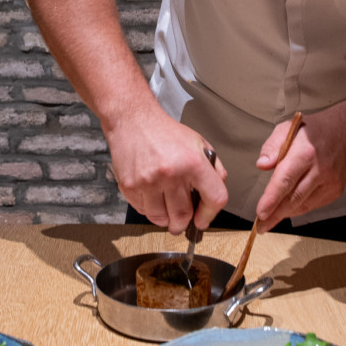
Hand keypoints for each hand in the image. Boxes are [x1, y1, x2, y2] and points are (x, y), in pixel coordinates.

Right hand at [106, 106, 227, 234]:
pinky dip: (149, 209)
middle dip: (184, 224)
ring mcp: (148, 182)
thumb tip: (216, 194)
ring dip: (165, 219)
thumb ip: (214, 169)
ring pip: (161, 219)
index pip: (213, 199)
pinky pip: (143, 211)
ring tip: (165, 208)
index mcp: (193, 163)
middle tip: (182, 220)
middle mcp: (171, 174)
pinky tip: (151, 196)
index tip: (203, 220)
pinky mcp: (130, 187)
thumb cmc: (166, 132)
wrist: (133, 121)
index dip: (210, 215)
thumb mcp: (199, 143)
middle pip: (182, 216)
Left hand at [254, 107, 345, 231]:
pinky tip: (289, 207)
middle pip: (294, 198)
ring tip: (270, 218)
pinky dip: (299, 207)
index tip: (260, 213)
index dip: (271, 199)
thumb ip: (271, 147)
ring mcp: (330, 182)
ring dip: (285, 213)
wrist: (343, 132)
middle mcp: (320, 169)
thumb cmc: (310, 131)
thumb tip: (262, 165)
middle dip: (275, 214)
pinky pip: (313, 205)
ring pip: (303, 205)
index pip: (285, 180)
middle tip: (260, 226)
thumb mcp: (286, 129)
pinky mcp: (336, 190)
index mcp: (305, 152)